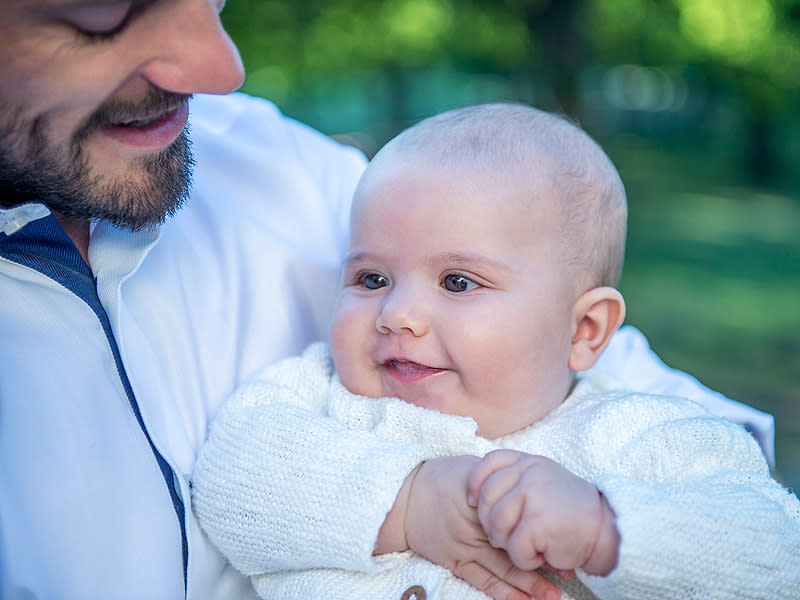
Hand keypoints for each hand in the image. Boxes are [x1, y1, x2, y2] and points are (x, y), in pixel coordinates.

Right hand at [404, 456, 563, 599]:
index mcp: (484, 500)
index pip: (519, 517)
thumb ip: (498, 478)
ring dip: (528, 584)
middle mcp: (476, 526)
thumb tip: (528, 484)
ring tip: (553, 595)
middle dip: (543, 563)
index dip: (543, 530)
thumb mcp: (471, 469)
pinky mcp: (454, 562)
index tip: (566, 538)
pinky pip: (481, 581)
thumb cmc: (439, 479)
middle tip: (569, 573)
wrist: (401, 498)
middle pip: (515, 548)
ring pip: (502, 569)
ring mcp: (464, 547)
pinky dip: (503, 593)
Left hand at [468, 450, 618, 575]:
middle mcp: (529, 472)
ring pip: (496, 524)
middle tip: (505, 536)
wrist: (605, 530)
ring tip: (526, 546)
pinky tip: (541, 555)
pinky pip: (514, 547)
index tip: (472, 502)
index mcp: (528, 461)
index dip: (475, 484)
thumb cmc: (569, 510)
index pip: (488, 463)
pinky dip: (524, 559)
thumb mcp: (542, 480)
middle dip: (490, 523)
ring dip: (507, 544)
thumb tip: (475, 494)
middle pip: (486, 498)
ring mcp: (533, 494)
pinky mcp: (538, 521)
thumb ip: (514, 479)